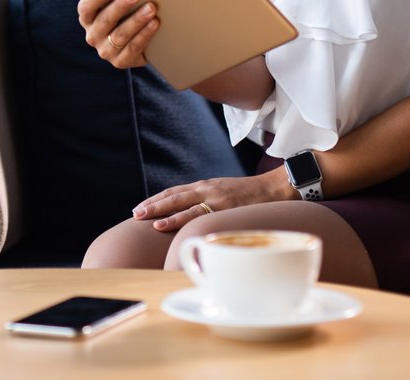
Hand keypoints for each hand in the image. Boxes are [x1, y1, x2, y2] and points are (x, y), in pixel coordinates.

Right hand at [77, 0, 159, 68]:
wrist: (134, 42)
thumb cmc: (124, 13)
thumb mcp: (114, 3)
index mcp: (87, 18)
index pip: (86, 8)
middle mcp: (92, 36)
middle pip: (105, 20)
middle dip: (121, 6)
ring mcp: (105, 51)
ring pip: (120, 35)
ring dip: (137, 20)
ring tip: (151, 7)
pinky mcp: (120, 62)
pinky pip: (133, 47)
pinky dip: (145, 34)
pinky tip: (155, 23)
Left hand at [131, 171, 295, 231]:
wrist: (274, 188)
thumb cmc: (250, 195)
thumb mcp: (225, 193)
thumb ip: (210, 201)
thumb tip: (195, 214)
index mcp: (205, 186)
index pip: (175, 192)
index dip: (157, 199)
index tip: (142, 207)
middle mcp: (206, 189)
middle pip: (173, 196)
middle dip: (152, 205)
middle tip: (135, 214)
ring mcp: (214, 197)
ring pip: (180, 204)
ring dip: (160, 212)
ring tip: (144, 219)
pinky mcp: (222, 207)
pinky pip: (196, 214)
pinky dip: (178, 219)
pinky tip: (164, 224)